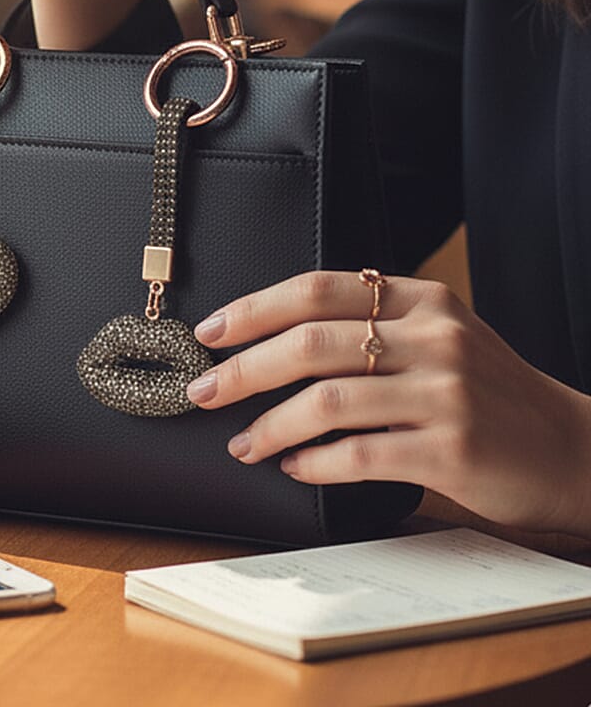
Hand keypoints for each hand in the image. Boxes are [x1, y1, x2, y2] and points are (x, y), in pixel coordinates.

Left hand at [185, 270, 590, 536]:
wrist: (571, 449)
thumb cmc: (485, 393)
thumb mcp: (437, 337)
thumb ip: (370, 325)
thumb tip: (268, 339)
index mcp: (421, 299)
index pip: (317, 289)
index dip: (253, 309)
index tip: (210, 332)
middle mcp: (433, 337)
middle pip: (311, 343)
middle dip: (243, 369)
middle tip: (202, 392)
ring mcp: (445, 393)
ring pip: (327, 400)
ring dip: (269, 424)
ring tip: (241, 443)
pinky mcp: (453, 449)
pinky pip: (360, 452)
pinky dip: (315, 462)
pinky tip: (294, 467)